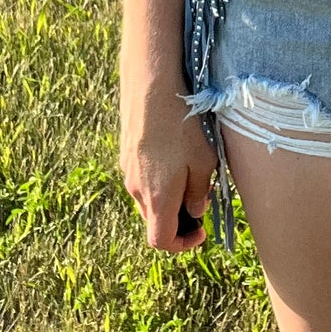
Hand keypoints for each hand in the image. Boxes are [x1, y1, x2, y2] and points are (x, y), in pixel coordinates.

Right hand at [118, 70, 219, 252]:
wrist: (150, 87)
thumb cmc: (182, 125)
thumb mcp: (204, 161)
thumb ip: (200, 193)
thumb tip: (196, 211)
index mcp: (157, 199)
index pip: (161, 241)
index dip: (182, 244)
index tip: (201, 232)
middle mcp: (136, 190)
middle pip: (154, 219)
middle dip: (176, 218)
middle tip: (200, 199)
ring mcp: (127, 171)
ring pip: (147, 197)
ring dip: (167, 195)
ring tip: (189, 171)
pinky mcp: (125, 152)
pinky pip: (141, 176)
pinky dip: (157, 177)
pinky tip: (173, 152)